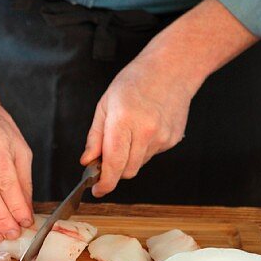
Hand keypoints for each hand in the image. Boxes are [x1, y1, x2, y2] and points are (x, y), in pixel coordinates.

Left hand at [81, 56, 193, 196]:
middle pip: (127, 171)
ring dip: (130, 158)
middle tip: (108, 157)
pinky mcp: (172, 140)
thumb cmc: (136, 81)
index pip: (113, 165)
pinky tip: (146, 128)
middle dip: (115, 170)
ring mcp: (162, 137)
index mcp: (123, 121)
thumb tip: (88, 160)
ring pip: (140, 164)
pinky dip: (145, 149)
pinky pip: (153, 154)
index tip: (97, 189)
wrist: (171, 70)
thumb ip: (95, 137)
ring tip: (131, 132)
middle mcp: (145, 132)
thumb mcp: (105, 104)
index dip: (104, 184)